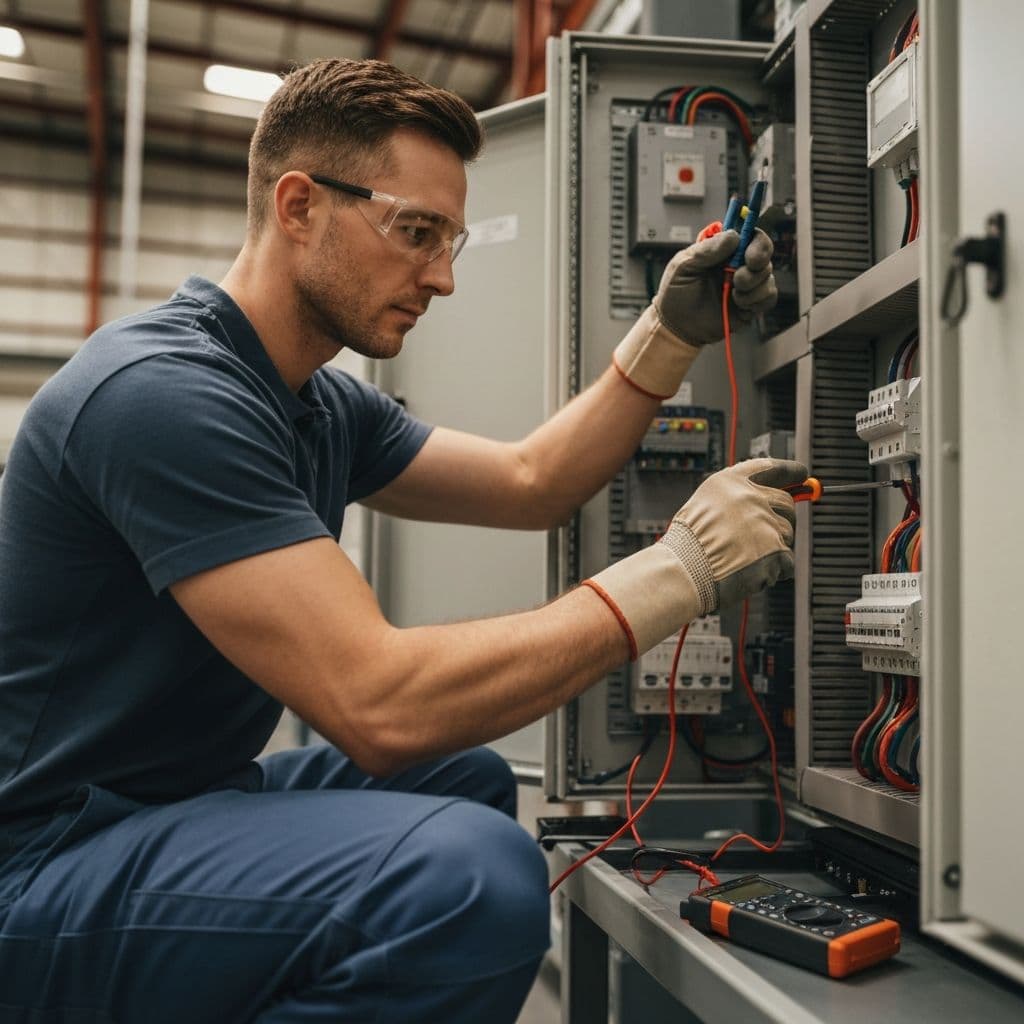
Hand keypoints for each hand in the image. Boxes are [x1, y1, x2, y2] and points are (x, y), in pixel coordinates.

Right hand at [583, 458, 805, 657]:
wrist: (684, 572)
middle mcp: (751, 496)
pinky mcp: (775, 550)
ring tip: (745, 558)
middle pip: (786, 503)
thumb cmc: (688, 546)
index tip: (802, 474)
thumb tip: (774, 500)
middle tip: (765, 537)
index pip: (770, 468)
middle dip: (781, 519)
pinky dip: (774, 571)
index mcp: (730, 482)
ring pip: (787, 533)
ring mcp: (765, 522)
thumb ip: (737, 500)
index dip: (789, 471)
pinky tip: (751, 572)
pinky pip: (787, 561)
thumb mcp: (704, 506)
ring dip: (774, 547)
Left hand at [654, 228, 776, 345]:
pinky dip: (757, 300)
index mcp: (723, 250)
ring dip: (752, 285)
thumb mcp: (683, 266)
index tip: (747, 252)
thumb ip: (705, 250)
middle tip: (740, 276)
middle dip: (759, 259)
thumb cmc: (676, 293)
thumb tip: (733, 236)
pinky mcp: (752, 304)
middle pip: (765, 251)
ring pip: (767, 275)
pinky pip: (769, 297)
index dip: (754, 238)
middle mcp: (738, 263)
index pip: (748, 233)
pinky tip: (739, 304)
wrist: (677, 326)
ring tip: (732, 294)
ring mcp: (746, 283)